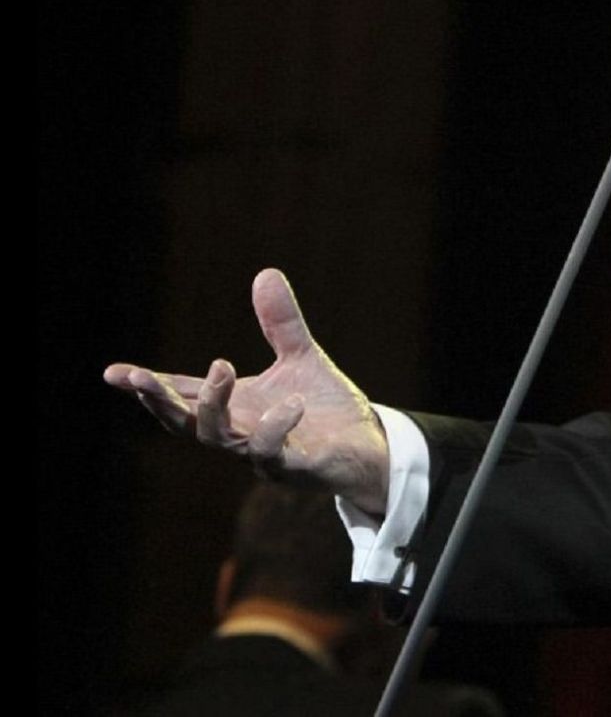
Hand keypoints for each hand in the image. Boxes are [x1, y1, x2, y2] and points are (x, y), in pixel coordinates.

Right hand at [104, 269, 390, 514]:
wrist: (368, 444)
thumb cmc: (325, 407)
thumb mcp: (301, 357)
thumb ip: (280, 323)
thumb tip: (265, 272)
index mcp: (234, 406)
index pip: (182, 395)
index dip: (149, 386)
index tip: (113, 373)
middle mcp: (238, 432)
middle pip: (182, 422)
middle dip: (158, 401)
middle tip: (140, 378)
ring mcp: (261, 454)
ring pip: (217, 438)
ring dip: (212, 404)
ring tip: (223, 366)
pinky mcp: (292, 468)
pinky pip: (272, 454)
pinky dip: (276, 428)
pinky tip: (292, 403)